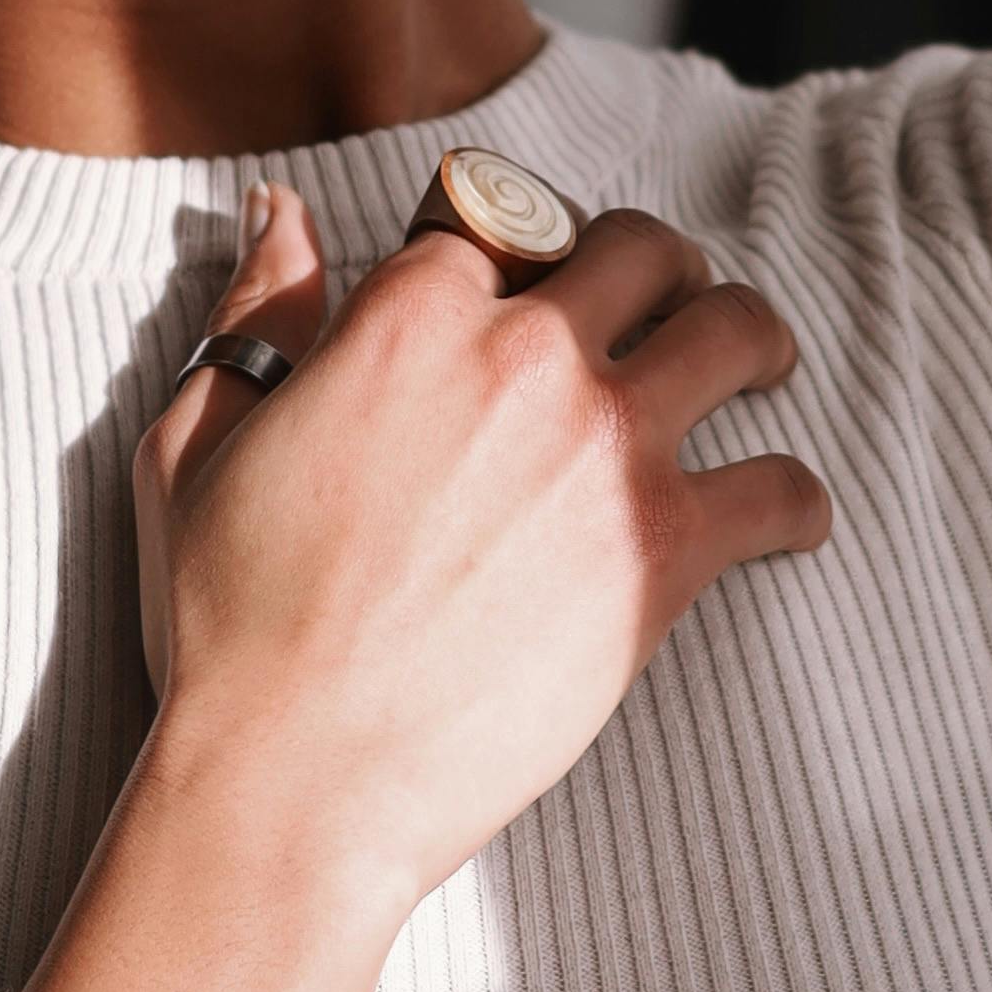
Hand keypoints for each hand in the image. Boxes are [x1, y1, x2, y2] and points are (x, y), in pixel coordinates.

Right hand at [26, 177, 830, 991]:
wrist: (297, 776)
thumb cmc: (227, 625)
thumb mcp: (197, 441)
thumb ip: (260, 311)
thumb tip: (284, 215)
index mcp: (411, 315)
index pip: (501, 221)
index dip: (514, 249)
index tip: (524, 284)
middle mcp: (526, 356)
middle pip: (641, 251)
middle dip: (654, 267)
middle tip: (664, 302)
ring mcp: (609, 449)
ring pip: (735, 332)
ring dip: (751, 337)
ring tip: (758, 363)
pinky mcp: (665, 552)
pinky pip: (779, 489)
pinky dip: (794, 500)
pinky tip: (786, 516)